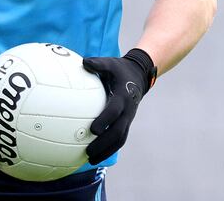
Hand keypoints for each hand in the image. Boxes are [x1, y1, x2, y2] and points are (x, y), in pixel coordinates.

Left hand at [82, 48, 156, 164]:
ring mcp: (128, 119)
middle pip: (117, 132)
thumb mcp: (110, 64)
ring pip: (120, 140)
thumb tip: (84, 62)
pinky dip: (109, 149)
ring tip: (90, 160)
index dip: (104, 121)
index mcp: (123, 97)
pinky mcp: (126, 123)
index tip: (92, 130)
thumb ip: (98, 64)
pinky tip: (95, 156)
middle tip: (88, 152)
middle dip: (103, 145)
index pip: (114, 112)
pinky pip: (119, 139)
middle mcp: (127, 111)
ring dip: (106, 151)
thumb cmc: (120, 69)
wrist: (139, 76)